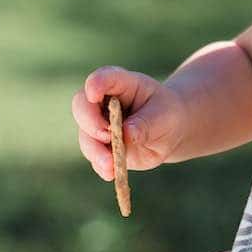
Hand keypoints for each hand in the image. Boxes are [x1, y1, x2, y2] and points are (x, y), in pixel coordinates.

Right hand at [72, 66, 186, 180]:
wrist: (169, 132)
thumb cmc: (166, 114)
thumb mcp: (164, 116)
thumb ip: (146, 123)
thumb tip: (127, 133)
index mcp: (123, 84)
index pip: (104, 78)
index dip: (96, 83)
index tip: (94, 93)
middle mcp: (104, 102)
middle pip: (82, 105)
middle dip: (90, 121)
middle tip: (107, 135)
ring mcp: (99, 125)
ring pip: (85, 135)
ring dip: (95, 150)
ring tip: (110, 164)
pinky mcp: (100, 146)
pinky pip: (94, 155)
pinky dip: (101, 165)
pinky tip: (111, 173)